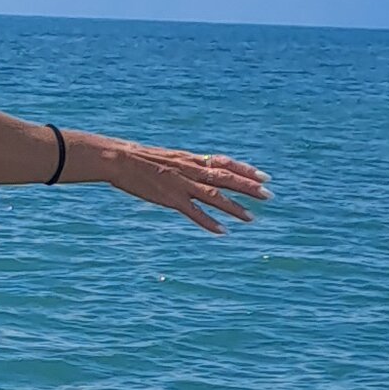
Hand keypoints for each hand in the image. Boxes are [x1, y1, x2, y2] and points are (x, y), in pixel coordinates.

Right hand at [91, 136, 267, 232]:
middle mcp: (191, 170)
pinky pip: (193, 212)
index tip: (265, 177)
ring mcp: (181, 185)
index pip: (225, 163)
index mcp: (191, 159)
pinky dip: (208, 222)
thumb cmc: (142, 159)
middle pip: (225, 179)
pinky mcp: (170, 199)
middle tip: (269, 196)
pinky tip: (222, 231)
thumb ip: (189, 165)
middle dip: (248, 188)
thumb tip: (205, 168)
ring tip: (252, 218)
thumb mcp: (170, 158)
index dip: (246, 170)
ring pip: (214, 196)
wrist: (119, 159)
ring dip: (234, 208)